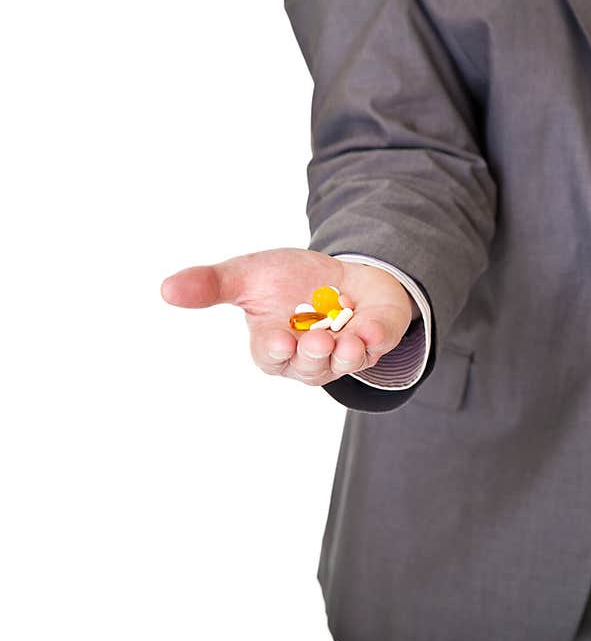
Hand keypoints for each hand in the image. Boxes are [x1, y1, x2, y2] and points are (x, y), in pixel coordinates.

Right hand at [160, 248, 414, 385]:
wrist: (343, 273)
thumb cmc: (290, 281)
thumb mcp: (249, 275)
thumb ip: (212, 285)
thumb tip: (165, 289)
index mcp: (275, 346)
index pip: (271, 357)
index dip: (275, 351)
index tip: (279, 342)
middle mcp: (309, 359)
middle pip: (309, 367)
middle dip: (313, 355)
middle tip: (318, 340)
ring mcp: (344, 354)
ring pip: (343, 364)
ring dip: (345, 354)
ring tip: (345, 340)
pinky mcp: (373, 343)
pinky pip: (375, 347)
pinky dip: (374, 340)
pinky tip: (369, 331)